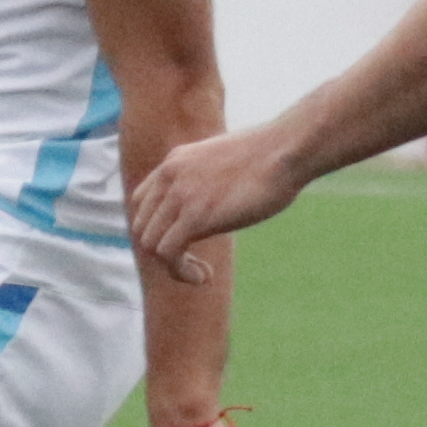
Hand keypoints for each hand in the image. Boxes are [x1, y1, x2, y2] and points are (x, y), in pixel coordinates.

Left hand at [126, 119, 310, 274]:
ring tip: (201, 273)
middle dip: (163, 251)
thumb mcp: (227, 161)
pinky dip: (181, 272)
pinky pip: (168, 253)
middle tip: (194, 263)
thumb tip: (217, 198)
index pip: (141, 202)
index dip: (157, 229)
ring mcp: (180, 195)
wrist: (285, 149)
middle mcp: (170, 176)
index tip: (185, 241)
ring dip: (172, 266)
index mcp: (175, 162)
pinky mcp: (196, 215)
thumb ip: (210, 178)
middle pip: (141, 226)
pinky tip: (205, 277)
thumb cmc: (272, 157)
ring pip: (150, 244)